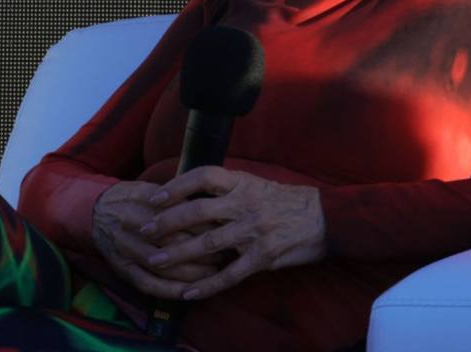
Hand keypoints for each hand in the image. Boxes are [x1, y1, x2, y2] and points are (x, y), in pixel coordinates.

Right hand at [90, 180, 224, 298]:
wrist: (95, 211)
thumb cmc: (132, 198)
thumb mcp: (152, 189)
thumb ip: (177, 198)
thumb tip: (211, 208)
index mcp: (141, 202)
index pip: (179, 216)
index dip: (205, 226)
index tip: (224, 230)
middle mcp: (132, 226)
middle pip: (174, 242)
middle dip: (203, 251)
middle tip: (224, 254)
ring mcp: (125, 250)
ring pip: (163, 266)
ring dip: (191, 273)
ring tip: (213, 273)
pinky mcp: (121, 269)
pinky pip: (148, 284)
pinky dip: (169, 291)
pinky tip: (189, 292)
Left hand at [139, 166, 326, 301]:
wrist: (325, 218)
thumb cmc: (286, 201)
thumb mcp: (256, 184)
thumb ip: (228, 189)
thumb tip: (191, 192)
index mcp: (243, 183)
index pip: (204, 176)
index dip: (177, 184)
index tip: (155, 196)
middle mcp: (246, 205)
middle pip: (199, 211)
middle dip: (168, 222)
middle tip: (144, 230)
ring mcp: (254, 232)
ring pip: (208, 244)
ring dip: (178, 254)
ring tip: (154, 261)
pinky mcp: (263, 257)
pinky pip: (229, 274)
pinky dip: (207, 285)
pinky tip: (188, 293)